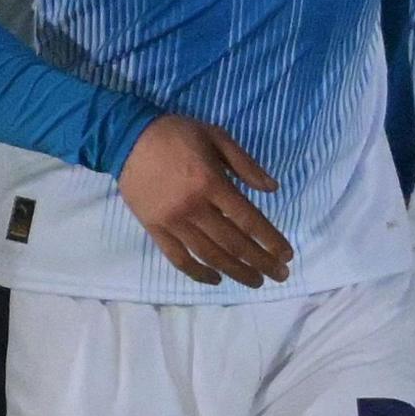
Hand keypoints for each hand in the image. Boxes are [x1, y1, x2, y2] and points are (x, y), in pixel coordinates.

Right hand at [117, 114, 294, 287]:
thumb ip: (246, 165)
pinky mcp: (154, 229)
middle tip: (279, 275)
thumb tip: (273, 189)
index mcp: (211, 183)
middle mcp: (193, 208)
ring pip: (208, 255)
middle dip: (259, 262)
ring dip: (234, 271)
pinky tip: (215, 278)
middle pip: (232, 243)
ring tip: (255, 281)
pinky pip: (178, 258)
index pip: (248, 219)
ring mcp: (172, 222)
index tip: (287, 255)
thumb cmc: (178, 135)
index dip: (269, 239)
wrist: (127, 139)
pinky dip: (197, 272)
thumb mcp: (218, 137)